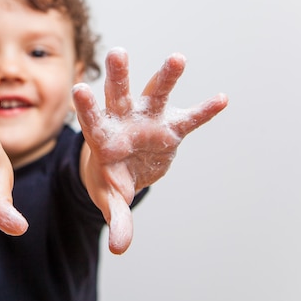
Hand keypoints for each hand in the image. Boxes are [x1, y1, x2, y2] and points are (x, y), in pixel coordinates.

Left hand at [72, 48, 227, 253]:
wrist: (123, 170)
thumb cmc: (109, 179)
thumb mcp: (110, 198)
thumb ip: (115, 218)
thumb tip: (120, 248)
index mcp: (102, 138)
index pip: (91, 120)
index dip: (86, 106)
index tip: (79, 88)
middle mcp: (123, 121)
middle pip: (118, 95)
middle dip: (118, 75)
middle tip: (118, 52)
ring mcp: (148, 121)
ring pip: (154, 94)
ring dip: (165, 77)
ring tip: (177, 59)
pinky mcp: (171, 128)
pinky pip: (189, 118)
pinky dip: (204, 111)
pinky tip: (221, 99)